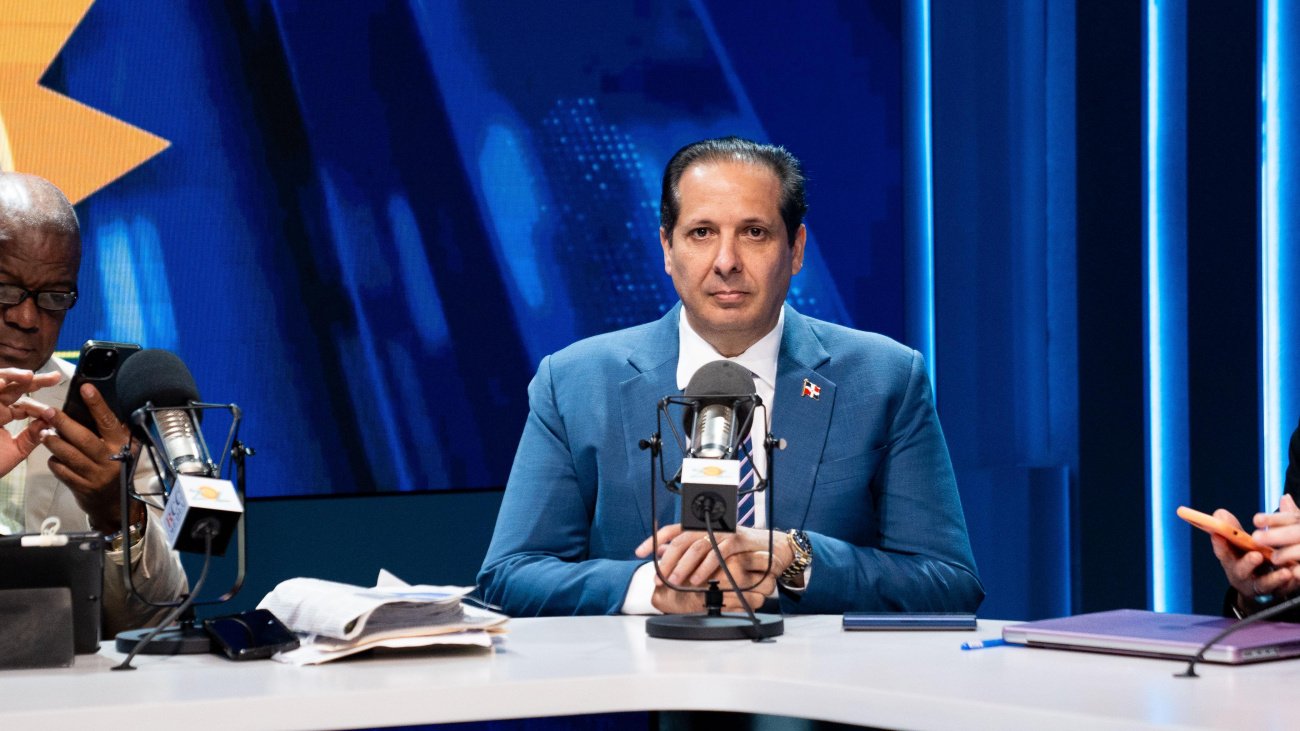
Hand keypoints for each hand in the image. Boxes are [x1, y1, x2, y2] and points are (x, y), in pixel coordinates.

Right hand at [0, 368, 59, 474]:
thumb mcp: (15, 451)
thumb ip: (32, 437)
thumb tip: (49, 423)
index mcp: (3, 416)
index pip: (25, 404)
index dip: (40, 406)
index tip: (52, 412)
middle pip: (15, 388)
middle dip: (35, 381)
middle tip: (54, 377)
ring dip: (13, 376)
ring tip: (30, 376)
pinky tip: (2, 382)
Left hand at [16, 383, 139, 532]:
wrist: (117, 504)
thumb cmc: (119, 469)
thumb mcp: (126, 449)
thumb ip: (115, 432)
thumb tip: (97, 408)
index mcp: (122, 445)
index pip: (108, 421)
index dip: (97, 404)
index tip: (85, 388)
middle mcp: (109, 460)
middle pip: (82, 438)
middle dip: (63, 423)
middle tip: (49, 412)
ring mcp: (95, 475)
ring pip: (68, 454)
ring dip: (53, 442)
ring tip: (45, 432)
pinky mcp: (81, 487)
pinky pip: (62, 471)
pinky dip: (55, 461)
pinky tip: (54, 456)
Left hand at [635, 524, 787, 613]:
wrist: (775, 549)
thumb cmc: (743, 551)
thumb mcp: (713, 551)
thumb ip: (690, 551)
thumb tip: (664, 554)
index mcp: (702, 527)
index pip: (673, 529)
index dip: (654, 539)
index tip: (639, 552)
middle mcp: (711, 526)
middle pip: (681, 538)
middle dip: (667, 559)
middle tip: (659, 577)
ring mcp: (724, 531)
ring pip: (696, 545)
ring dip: (683, 565)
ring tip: (675, 581)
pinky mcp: (738, 539)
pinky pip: (717, 552)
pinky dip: (705, 567)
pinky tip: (698, 579)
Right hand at [1211, 496, 1299, 604]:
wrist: (1261, 589)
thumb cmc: (1249, 560)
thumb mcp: (1239, 545)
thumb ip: (1233, 529)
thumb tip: (1220, 513)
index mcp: (1231, 560)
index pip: (1222, 552)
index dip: (1219, 544)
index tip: (1218, 534)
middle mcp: (1242, 574)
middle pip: (1241, 570)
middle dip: (1248, 563)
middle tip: (1256, 555)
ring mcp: (1259, 585)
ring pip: (1264, 584)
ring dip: (1274, 578)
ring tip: (1285, 572)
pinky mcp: (1276, 592)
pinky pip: (1283, 590)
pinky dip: (1290, 584)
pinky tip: (1295, 577)